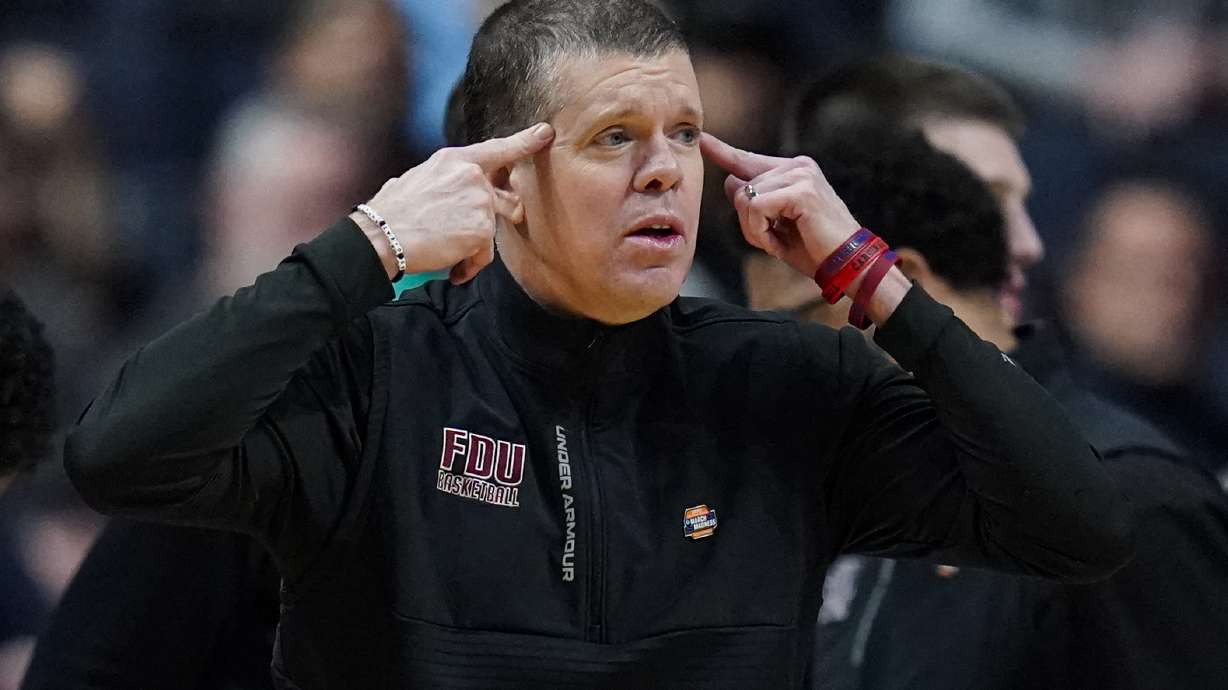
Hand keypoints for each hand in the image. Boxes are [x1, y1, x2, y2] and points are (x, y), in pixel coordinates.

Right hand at [359, 123, 553, 283]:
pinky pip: (486, 253)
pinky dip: (470, 265)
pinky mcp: (482, 229)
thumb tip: (449, 192)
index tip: (545, 132)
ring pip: (490, 229)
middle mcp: (472, 175)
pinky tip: (453, 269)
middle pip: (502, 199)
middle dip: (492, 217)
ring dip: (472, 246)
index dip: (525, 141)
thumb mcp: (418, 179)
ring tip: (445, 251)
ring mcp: (480, 201)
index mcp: (454, 159)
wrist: (383, 236)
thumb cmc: (392, 213)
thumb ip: (447, 181)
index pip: (498, 148)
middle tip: (469, 229)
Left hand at [700, 133, 860, 276]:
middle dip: (747, 223)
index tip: (704, 140)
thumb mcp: (776, 224)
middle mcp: (797, 166)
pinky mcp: (801, 190)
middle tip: (771, 241)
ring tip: (778, 242)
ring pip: (745, 198)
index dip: (723, 152)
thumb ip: (755, 201)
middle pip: (740, 186)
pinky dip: (759, 231)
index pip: (749, 159)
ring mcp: (800, 175)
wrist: (849, 264)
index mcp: (794, 171)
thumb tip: (730, 182)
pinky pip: (756, 207)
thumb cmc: (816, 249)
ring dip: (754, 230)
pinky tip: (777, 242)